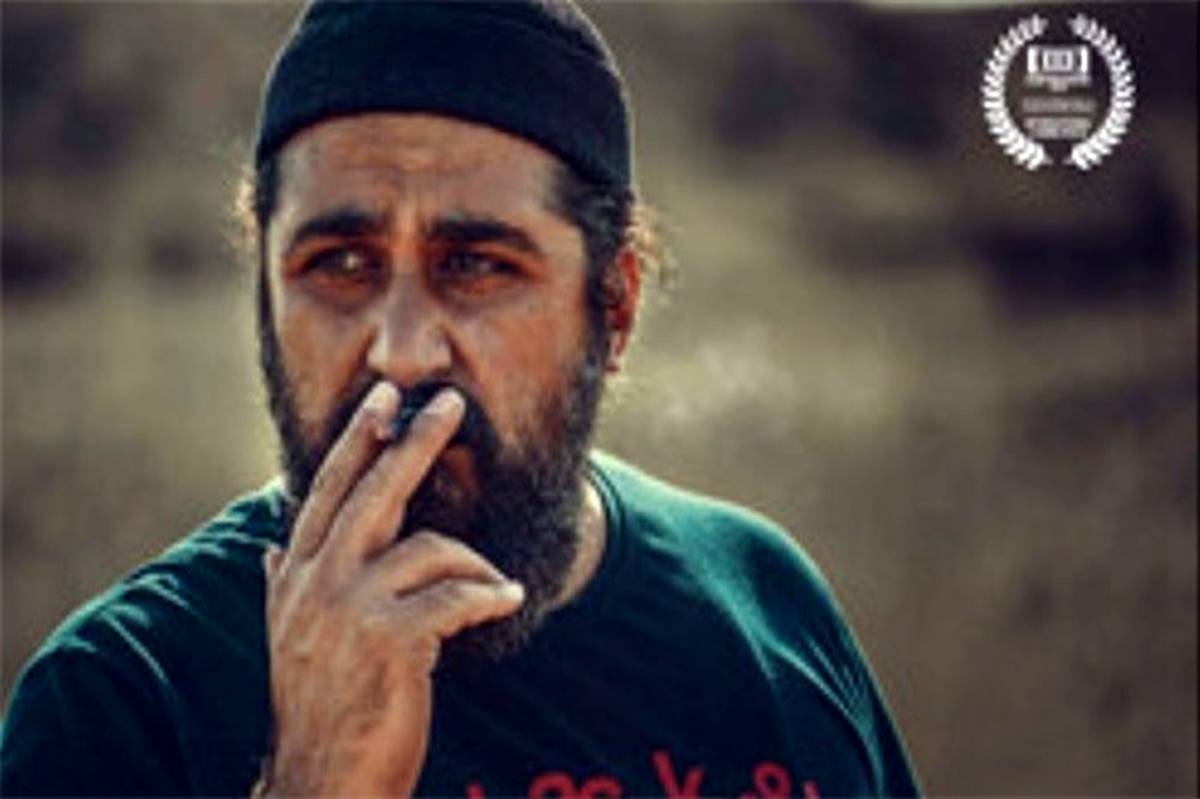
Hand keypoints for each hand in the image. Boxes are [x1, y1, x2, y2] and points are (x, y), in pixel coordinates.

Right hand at [259, 382, 524, 796]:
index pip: (328, 493)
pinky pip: (456, 597)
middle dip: (413, 441)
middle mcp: (316, 585)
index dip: (357, 441)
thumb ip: (285, 588)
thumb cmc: (321, 708)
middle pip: (372, 493)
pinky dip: (489, 595)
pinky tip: (509, 601)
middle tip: (448, 403)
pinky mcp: (390, 642)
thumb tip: (269, 549)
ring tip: (499, 585)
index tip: (383, 399)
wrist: (322, 782)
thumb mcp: (289, 640)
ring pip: (427, 547)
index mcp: (297, 578)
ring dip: (474, 562)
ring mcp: (349, 611)